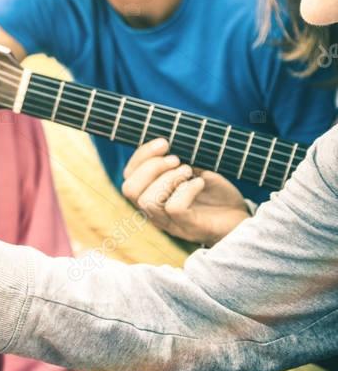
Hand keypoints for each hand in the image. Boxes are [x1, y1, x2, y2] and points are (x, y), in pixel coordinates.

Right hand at [123, 139, 249, 245]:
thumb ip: (176, 162)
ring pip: (148, 201)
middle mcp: (155, 212)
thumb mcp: (194, 171)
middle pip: (129, 190)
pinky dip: (186, 190)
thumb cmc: (216, 194)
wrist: (242, 217)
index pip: (128, 177)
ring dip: (168, 179)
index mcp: (151, 196)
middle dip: (150, 167)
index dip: (141, 156)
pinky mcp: (189, 228)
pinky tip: (200, 183)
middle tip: (176, 159)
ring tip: (188, 171)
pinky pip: (175, 208)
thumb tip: (164, 144)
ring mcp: (171, 223)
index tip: (164, 143)